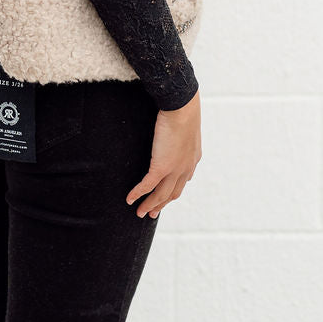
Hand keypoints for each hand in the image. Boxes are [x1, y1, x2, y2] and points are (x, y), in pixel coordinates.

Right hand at [125, 89, 201, 219]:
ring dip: (150, 205)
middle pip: (172, 193)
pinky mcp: (161, 167)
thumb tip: (170, 125)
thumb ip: (179, 132)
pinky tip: (129, 199)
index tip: (165, 197)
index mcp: (193, 159)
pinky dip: (138, 194)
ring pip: (161, 195)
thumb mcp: (184, 124)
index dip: (173, 191)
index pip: (183, 181)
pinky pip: (147, 186)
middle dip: (161, 204)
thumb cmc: (182, 109)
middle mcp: (186, 168)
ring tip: (140, 213)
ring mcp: (174, 170)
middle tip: (151, 213)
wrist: (182, 108)